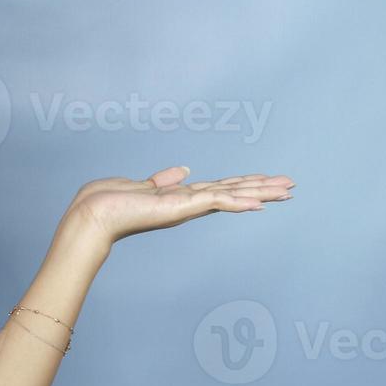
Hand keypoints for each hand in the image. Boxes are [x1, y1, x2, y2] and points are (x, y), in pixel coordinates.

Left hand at [67, 166, 293, 245]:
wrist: (93, 215)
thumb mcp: (142, 185)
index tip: (267, 181)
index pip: (220, 188)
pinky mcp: (181, 207)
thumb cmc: (110, 202)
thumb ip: (165, 179)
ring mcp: (186, 207)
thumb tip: (182, 169)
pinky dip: (238, 201)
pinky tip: (259, 202)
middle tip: (291, 186)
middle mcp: (188, 203)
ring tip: (287, 190)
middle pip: (233, 192)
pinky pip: (216, 201)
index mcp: (180, 198)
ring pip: (231, 196)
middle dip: (262, 189)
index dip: (244, 184)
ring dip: (260, 192)